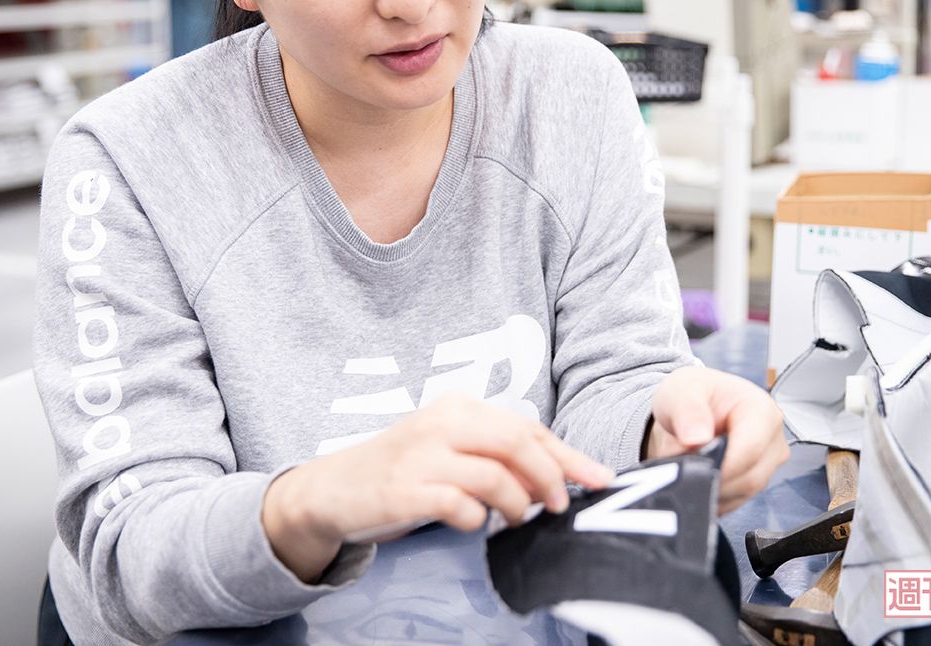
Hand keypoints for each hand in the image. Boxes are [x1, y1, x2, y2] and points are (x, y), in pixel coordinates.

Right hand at [262, 394, 614, 581]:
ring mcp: (420, 456)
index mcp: (456, 407)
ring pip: (494, 474)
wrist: (332, 490)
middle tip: (560, 504)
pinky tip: (474, 524)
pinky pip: (459, 505)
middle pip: (517, 441)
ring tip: (517, 519)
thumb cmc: (401, 471)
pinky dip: (477, 518)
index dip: (567, 454)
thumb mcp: (449, 450)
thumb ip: (495, 456)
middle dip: (551, 475)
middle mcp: (440, 423)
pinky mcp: (403, 491)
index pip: (525, 426)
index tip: (598, 477)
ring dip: (517, 503)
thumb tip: (553, 480)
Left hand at [645, 365, 788, 513]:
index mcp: (761, 410)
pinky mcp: (756, 482)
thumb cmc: (692, 395)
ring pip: (742, 493)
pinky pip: (735, 502)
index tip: (692, 467)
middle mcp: (773, 439)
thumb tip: (697, 438)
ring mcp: (768, 464)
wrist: (691, 409)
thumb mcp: (681, 391)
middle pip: (749, 477)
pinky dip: (712, 496)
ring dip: (710, 487)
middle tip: (681, 468)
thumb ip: (687, 410)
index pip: (750, 449)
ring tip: (686, 468)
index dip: (720, 464)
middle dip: (712, 478)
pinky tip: (696, 479)